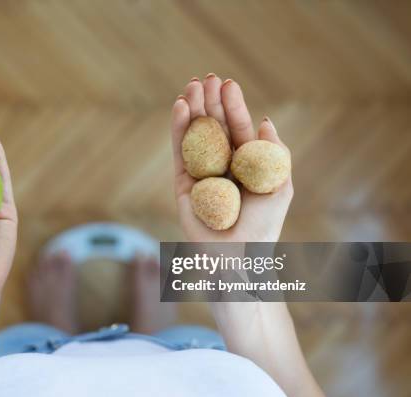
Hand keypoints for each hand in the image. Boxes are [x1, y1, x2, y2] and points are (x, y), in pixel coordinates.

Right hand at [171, 76, 292, 241]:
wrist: (237, 254)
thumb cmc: (264, 225)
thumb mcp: (280, 184)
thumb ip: (274, 152)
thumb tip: (265, 121)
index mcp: (246, 164)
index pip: (237, 128)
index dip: (232, 105)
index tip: (226, 83)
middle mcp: (222, 165)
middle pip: (214, 126)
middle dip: (209, 102)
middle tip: (205, 78)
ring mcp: (201, 173)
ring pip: (195, 134)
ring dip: (193, 108)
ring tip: (191, 85)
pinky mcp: (183, 183)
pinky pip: (180, 151)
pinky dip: (178, 128)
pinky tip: (180, 107)